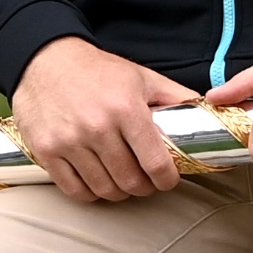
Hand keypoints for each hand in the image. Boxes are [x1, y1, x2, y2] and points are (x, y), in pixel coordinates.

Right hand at [8, 36, 191, 202]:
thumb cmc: (97, 71)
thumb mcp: (142, 77)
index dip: (167, 180)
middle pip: (131, 181)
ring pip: (104, 190)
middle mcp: (97, 128)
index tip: (168, 179)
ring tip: (123, 180)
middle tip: (146, 180)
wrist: (44, 60)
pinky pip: (74, 190)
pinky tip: (97, 181)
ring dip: (119, 192)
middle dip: (144, 187)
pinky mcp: (47, 151)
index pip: (156, 163)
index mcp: (126, 109)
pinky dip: (90, 193)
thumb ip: (176, 97)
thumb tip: (208, 114)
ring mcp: (69, 142)